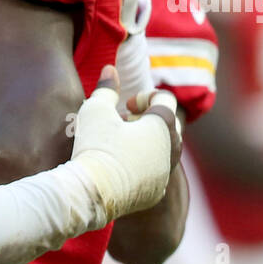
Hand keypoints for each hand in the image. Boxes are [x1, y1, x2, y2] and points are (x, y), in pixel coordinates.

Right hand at [71, 66, 180, 220]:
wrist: (91, 193)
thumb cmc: (94, 147)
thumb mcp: (95, 110)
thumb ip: (106, 89)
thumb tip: (110, 69)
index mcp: (162, 124)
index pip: (164, 99)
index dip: (144, 97)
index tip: (124, 105)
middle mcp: (172, 148)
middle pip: (169, 124)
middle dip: (148, 120)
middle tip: (123, 124)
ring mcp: (165, 172)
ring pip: (164, 150)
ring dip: (147, 143)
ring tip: (120, 145)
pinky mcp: (156, 192)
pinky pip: (155, 172)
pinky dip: (143, 166)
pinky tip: (118, 168)